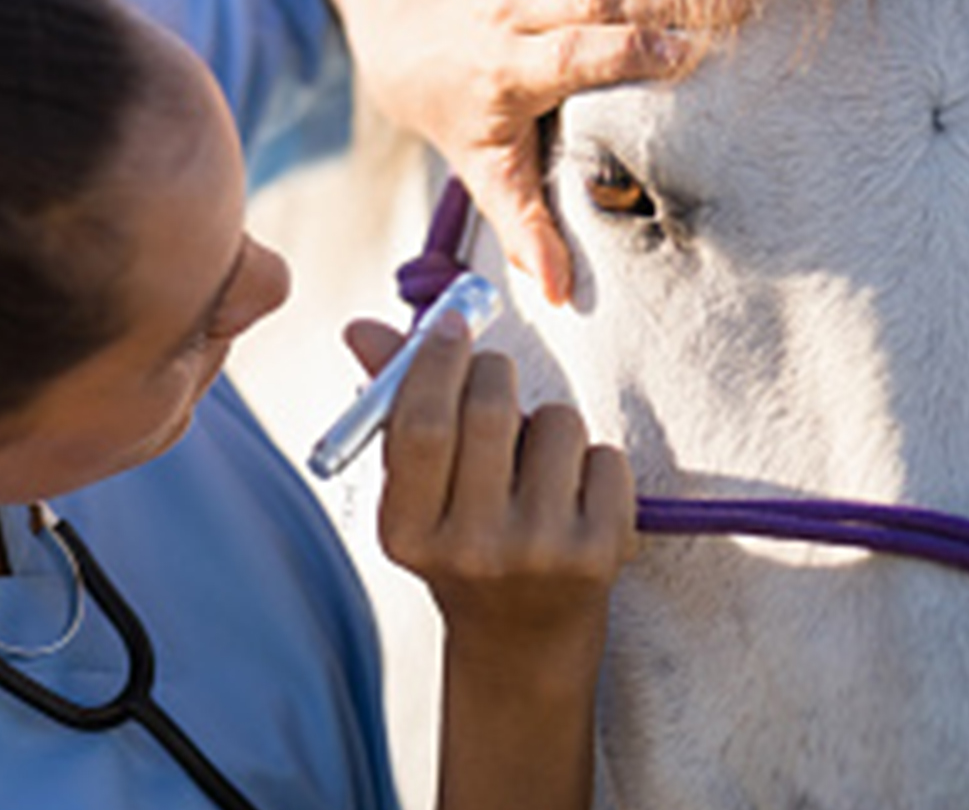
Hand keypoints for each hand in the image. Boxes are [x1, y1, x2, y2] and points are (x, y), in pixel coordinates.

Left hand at [298, 0, 701, 305]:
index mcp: (501, 69)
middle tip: (744, 3)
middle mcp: (506, 9)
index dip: (629, 49)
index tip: (691, 57)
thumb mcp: (484, 174)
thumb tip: (559, 291)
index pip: (570, 53)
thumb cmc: (460, 114)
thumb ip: (524, 225)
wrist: (406, 37)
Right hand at [345, 313, 637, 809]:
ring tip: (535, 460)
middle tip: (493, 375)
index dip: (437, 360)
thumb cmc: (461, 544)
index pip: (421, 424)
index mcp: (407, 532)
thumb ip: (394, 409)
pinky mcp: (600, 555)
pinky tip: (573, 496)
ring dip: (549, 422)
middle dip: (495, 373)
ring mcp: (539, 553)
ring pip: (558, 423)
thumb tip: (364, 328)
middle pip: (491, 411)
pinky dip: (592, 460)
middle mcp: (470, 548)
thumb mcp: (415, 493)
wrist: (523, 643)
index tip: (450, 324)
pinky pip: (605, 457)